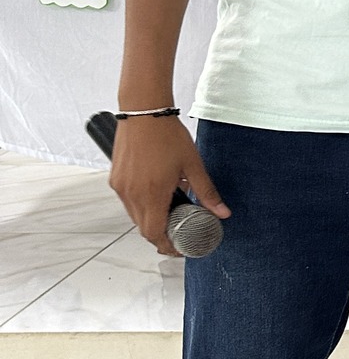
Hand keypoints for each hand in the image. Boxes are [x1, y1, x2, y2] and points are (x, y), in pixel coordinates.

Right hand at [108, 117, 228, 257]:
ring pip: (134, 215)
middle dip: (161, 232)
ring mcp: (121, 186)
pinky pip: (127, 200)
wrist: (144, 111)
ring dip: (151, 217)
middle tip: (179, 229)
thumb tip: (222, 212)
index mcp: (151, 194)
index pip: (154, 233)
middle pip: (144, 227)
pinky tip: (157, 192)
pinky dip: (141, 203)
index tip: (178, 247)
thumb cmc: (166, 134)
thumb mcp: (193, 165)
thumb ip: (207, 192)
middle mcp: (131, 193)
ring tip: (170, 207)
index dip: (166, 245)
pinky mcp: (115, 178)